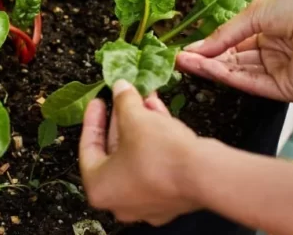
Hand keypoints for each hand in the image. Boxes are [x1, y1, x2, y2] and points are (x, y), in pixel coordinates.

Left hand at [79, 80, 200, 225]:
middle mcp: (120, 201)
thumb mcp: (134, 118)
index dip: (93, 119)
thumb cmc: (160, 153)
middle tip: (124, 98)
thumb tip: (121, 89)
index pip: (88, 148)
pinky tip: (160, 115)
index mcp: (100, 188)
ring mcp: (146, 202)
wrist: (204, 175)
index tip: (98, 102)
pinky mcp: (169, 198)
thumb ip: (123, 101)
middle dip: (123, 120)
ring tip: (146, 100)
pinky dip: (156, 141)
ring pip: (137, 156)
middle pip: (115, 151)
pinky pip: (155, 165)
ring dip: (141, 126)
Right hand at [176, 0, 292, 102]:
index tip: (187, 50)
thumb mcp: (253, 14)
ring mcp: (283, 74)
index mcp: (273, 34)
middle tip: (180, 59)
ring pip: (240, 74)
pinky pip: (253, 84)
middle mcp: (278, 55)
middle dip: (207, 61)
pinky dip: (228, 76)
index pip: (236, 46)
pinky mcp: (289, 89)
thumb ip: (224, 35)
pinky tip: (206, 67)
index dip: (211, 49)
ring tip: (186, 62)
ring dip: (212, 69)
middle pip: (235, 63)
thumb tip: (197, 49)